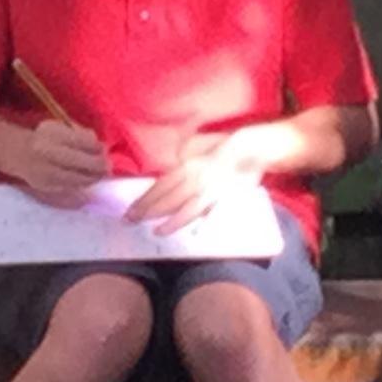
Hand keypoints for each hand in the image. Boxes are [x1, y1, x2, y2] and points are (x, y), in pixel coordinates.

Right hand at [4, 120, 110, 208]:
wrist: (15, 153)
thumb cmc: (43, 138)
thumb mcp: (60, 128)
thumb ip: (80, 134)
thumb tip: (100, 146)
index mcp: (51, 135)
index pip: (80, 142)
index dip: (96, 147)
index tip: (104, 149)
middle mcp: (47, 153)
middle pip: (80, 162)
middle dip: (98, 166)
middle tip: (108, 167)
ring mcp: (45, 171)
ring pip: (76, 179)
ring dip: (92, 178)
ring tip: (101, 175)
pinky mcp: (45, 186)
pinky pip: (68, 187)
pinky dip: (80, 184)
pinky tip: (87, 180)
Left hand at [127, 133, 267, 233]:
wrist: (251, 147)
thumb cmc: (223, 149)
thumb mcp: (197, 149)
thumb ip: (182, 158)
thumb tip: (171, 165)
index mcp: (187, 167)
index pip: (160, 185)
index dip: (144, 198)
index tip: (130, 210)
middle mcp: (195, 178)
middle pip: (168, 197)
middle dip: (148, 210)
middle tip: (131, 223)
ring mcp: (210, 189)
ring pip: (187, 207)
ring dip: (171, 221)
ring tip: (156, 232)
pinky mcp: (226, 197)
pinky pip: (214, 212)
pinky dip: (205, 223)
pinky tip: (196, 234)